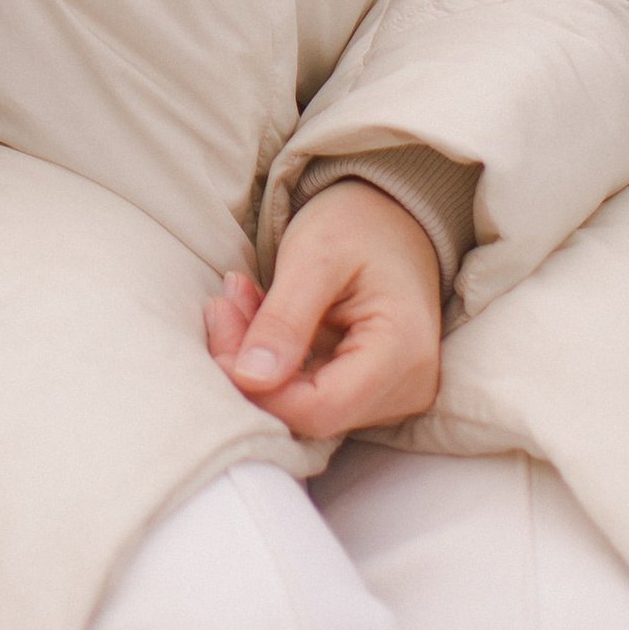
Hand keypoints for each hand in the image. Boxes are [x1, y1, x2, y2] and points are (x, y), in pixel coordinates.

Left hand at [203, 180, 442, 438]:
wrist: (389, 217)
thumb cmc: (358, 225)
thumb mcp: (315, 256)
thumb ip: (285, 318)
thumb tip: (250, 379)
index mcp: (403, 355)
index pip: (319, 408)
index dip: (259, 386)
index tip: (221, 323)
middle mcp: (407, 389)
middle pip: (307, 411)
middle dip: (250, 364)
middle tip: (224, 301)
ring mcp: (391, 397)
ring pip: (301, 405)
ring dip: (256, 358)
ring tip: (240, 296)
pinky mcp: (369, 393)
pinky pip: (308, 393)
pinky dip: (274, 358)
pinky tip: (259, 314)